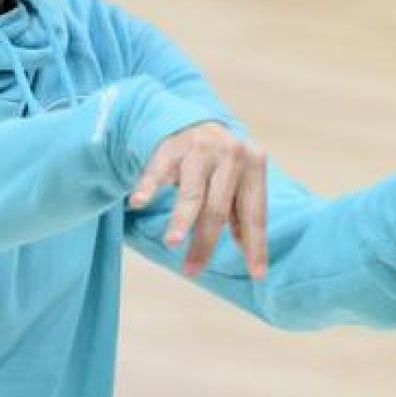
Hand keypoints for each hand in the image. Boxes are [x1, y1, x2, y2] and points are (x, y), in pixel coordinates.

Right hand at [129, 122, 268, 279]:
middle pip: (217, 208)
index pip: (255, 214)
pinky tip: (138, 202)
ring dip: (180, 220)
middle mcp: (230, 154)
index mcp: (254, 165)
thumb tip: (253, 255)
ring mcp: (200, 149)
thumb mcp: (240, 183)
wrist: (195, 121)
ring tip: (173, 243)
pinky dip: (147, 188)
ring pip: (190, 194)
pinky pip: (157, 171)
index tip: (257, 275)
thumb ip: (244, 215)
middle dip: (205, 242)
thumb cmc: (222, 164)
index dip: (255, 246)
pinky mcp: (171, 147)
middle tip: (193, 270)